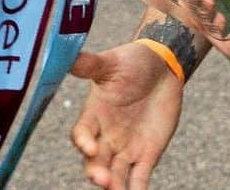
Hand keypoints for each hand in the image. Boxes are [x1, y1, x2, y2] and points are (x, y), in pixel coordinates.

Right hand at [70, 43, 183, 189]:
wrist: (162, 66)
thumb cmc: (132, 62)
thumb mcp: (111, 61)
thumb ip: (90, 63)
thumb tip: (67, 53)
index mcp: (94, 116)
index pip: (81, 134)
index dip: (83, 142)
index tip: (89, 146)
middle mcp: (105, 138)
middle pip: (95, 162)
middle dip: (96, 172)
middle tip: (103, 179)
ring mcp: (125, 149)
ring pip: (114, 175)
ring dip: (114, 186)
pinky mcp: (146, 154)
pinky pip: (139, 178)